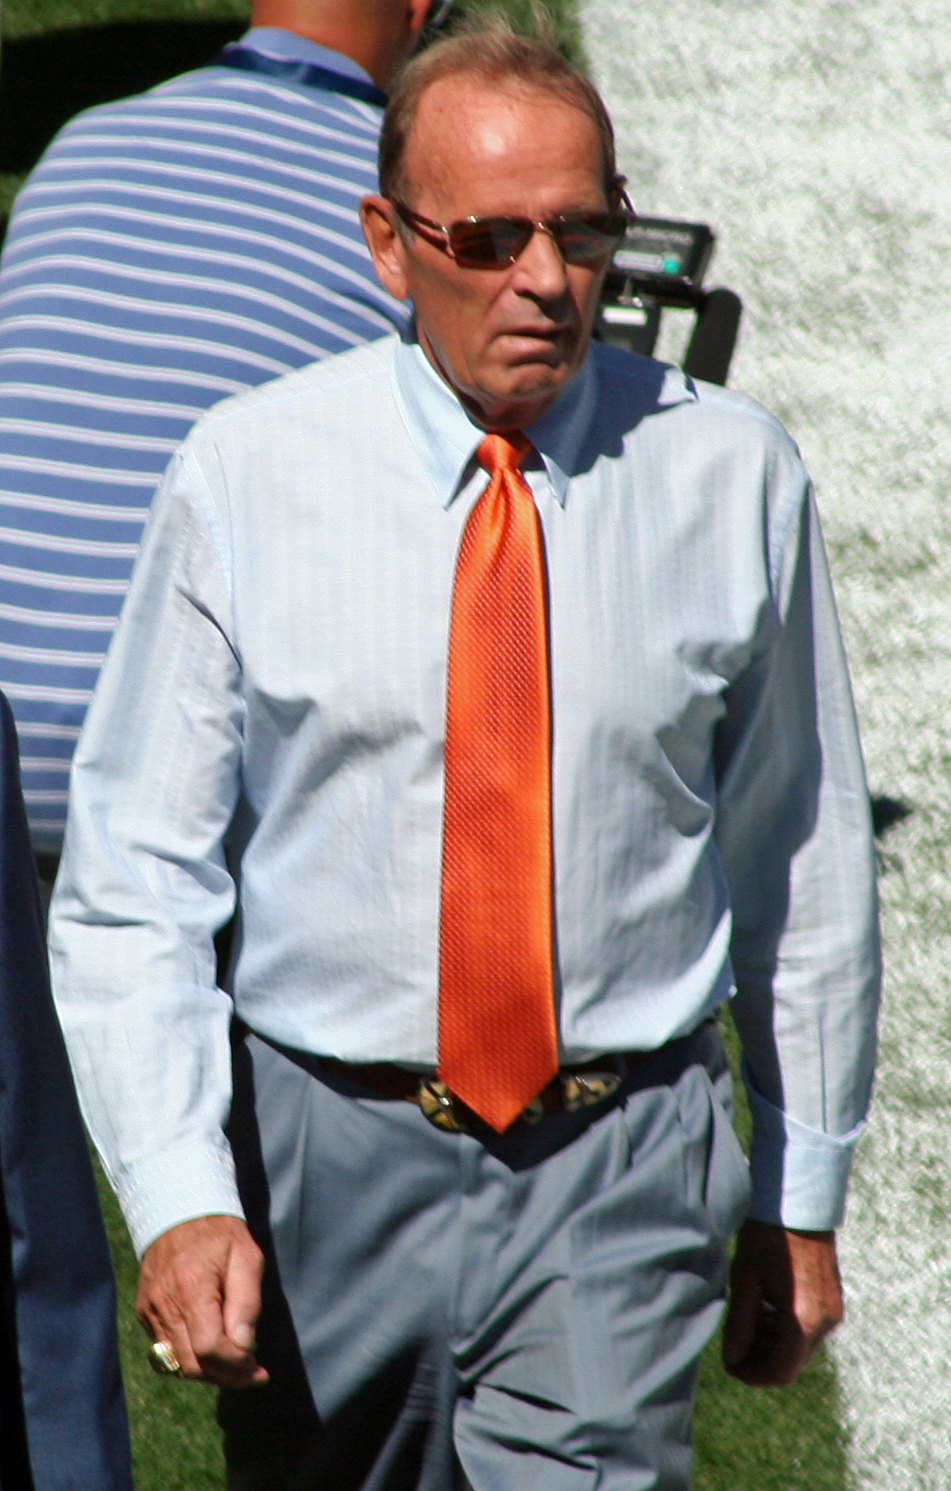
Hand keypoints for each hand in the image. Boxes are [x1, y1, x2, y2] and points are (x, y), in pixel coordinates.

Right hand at [136, 1215, 268, 1388]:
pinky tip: (212, 1349)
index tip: (258, 1368)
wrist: (179, 1213)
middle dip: (225, 1376)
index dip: (236, 1365)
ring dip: (209, 1373)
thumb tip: (245, 1347)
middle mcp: (164, 1304)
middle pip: (193, 1365)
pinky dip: (190, 1359)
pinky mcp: (144, 1313)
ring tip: (236, 1365)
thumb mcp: (247, 1257)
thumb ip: (247, 1303)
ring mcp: (150, 1310)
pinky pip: (165, 1352)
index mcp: (192, 1287)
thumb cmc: (220, 1234)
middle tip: (252, 1373)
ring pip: (178, 1365)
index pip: (210, 1348)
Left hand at [722, 1219, 843, 1386]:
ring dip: (773, 1346)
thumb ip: (739, 1325)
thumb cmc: (768, 1237)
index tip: (730, 1364)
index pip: (780, 1371)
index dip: (753, 1375)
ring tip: (745, 1326)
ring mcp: (832, 1311)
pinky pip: (809, 1329)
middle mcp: (825, 1321)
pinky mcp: (832, 1299)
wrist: (798, 1203)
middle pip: (792, 1362)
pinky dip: (786, 1330)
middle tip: (733, 1347)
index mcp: (803, 1320)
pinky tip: (764, 1311)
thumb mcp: (745, 1281)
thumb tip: (732, 1359)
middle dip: (761, 1360)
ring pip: (800, 1348)